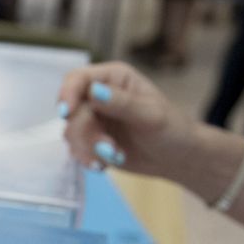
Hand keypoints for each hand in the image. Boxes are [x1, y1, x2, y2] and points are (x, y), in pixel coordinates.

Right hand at [56, 61, 198, 178]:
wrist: (177, 159)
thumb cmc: (172, 130)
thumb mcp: (150, 115)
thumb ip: (121, 103)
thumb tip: (93, 92)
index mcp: (113, 78)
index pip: (78, 79)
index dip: (67, 93)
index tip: (66, 112)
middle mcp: (99, 96)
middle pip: (71, 111)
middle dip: (87, 133)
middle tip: (109, 148)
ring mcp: (94, 119)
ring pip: (70, 132)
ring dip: (88, 148)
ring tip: (114, 156)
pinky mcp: (91, 140)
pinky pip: (75, 149)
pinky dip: (88, 158)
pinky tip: (105, 164)